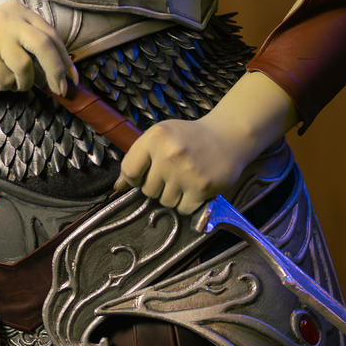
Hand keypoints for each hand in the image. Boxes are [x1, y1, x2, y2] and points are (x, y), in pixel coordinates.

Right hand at [0, 2, 77, 95]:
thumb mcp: (6, 39)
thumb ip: (31, 50)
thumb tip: (61, 75)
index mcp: (17, 11)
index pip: (50, 34)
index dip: (64, 58)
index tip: (72, 78)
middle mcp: (7, 17)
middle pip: (44, 45)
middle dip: (56, 71)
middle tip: (60, 91)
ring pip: (25, 66)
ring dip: (22, 83)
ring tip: (9, 82)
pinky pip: (6, 78)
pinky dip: (3, 86)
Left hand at [111, 72, 298, 213]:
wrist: (228, 136)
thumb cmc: (189, 137)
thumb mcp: (160, 138)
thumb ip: (137, 159)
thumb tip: (117, 188)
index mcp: (155, 137)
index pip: (129, 171)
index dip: (135, 178)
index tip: (146, 175)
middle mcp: (169, 154)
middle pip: (147, 190)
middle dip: (158, 186)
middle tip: (173, 174)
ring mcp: (186, 171)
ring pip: (165, 202)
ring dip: (173, 196)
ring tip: (185, 179)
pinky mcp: (202, 187)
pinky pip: (183, 209)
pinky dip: (187, 203)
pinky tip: (195, 188)